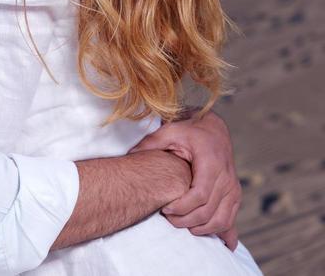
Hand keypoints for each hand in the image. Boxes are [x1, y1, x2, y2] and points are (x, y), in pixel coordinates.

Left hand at [130, 110, 240, 248]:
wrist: (214, 128)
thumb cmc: (190, 130)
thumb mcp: (170, 130)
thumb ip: (151, 142)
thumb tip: (129, 154)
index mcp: (211, 163)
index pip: (200, 195)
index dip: (182, 207)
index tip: (165, 209)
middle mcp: (226, 178)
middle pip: (208, 211)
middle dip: (186, 220)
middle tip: (168, 218)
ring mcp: (233, 188)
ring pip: (221, 220)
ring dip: (201, 229)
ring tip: (181, 224)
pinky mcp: (235, 195)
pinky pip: (229, 219)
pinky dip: (219, 231)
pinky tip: (208, 236)